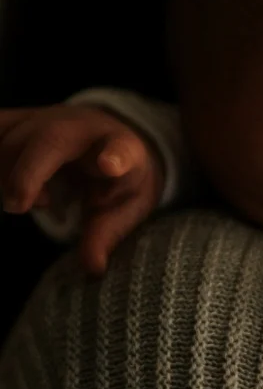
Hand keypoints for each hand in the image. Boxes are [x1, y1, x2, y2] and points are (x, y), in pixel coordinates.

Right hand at [0, 104, 163, 273]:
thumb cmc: (120, 178)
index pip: (123, 150)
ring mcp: (48, 118)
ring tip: (26, 201)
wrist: (110, 137)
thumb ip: (106, 235)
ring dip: (5, 172)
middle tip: (17, 207)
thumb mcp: (125, 207)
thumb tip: (93, 269)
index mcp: (123, 148)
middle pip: (49, 140)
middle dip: (28, 172)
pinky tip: (2, 185)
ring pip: (11, 137)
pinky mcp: (20, 119)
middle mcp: (83, 128)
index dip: (116, 157)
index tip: (110, 166)